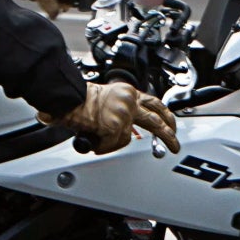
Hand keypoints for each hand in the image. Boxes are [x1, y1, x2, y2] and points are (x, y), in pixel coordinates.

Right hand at [38, 81, 180, 154]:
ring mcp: (123, 113)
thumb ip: (119, 110)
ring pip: (127, 138)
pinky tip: (94, 139)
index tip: (171, 124)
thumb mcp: (105, 99)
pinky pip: (113, 144)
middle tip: (174, 144)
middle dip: (168, 135)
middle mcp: (128, 100)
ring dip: (111, 143)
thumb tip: (128, 129)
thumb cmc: (77, 99)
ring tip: (97, 139)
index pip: (153, 103)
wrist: (65, 96)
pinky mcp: (115, 125)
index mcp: (127, 92)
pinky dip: (102, 146)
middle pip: (156, 120)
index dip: (164, 115)